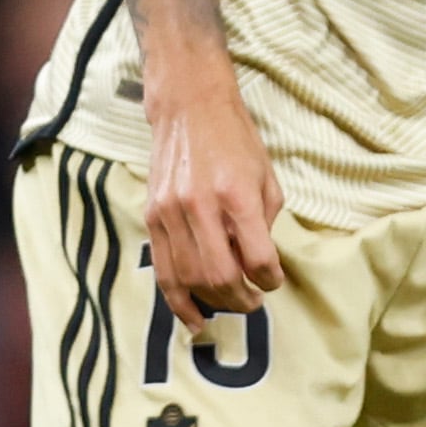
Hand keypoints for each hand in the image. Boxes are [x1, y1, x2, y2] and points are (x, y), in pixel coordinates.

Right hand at [138, 87, 288, 339]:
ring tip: (230, 306)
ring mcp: (171, 213)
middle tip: (253, 302)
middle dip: (241, 300)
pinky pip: (163, 271)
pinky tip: (194, 319)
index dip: (270, 280)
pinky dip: (179, 301)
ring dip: (214, 303)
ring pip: (190, 279)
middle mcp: (201, 206)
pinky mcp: (152, 217)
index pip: (258, 259)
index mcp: (237, 195)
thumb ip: (264, 223)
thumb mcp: (266, 177)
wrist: (189, 107)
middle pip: (221, 277)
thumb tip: (258, 264)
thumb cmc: (235, 140)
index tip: (273, 282)